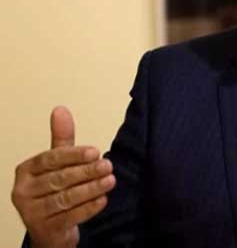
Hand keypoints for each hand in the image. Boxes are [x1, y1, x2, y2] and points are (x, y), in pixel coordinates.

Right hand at [11, 106, 115, 247]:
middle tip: (108, 165)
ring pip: (65, 198)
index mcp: (25, 171)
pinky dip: (88, 208)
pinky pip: (69, 217)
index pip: (49, 160)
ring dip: (90, 189)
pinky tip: (103, 200)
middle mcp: (24, 192)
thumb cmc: (54, 190)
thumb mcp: (57, 163)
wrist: (51, 228)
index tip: (95, 151)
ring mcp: (32, 213)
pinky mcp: (45, 229)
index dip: (73, 155)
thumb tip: (61, 109)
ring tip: (110, 181)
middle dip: (86, 172)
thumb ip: (61, 139)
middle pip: (58, 179)